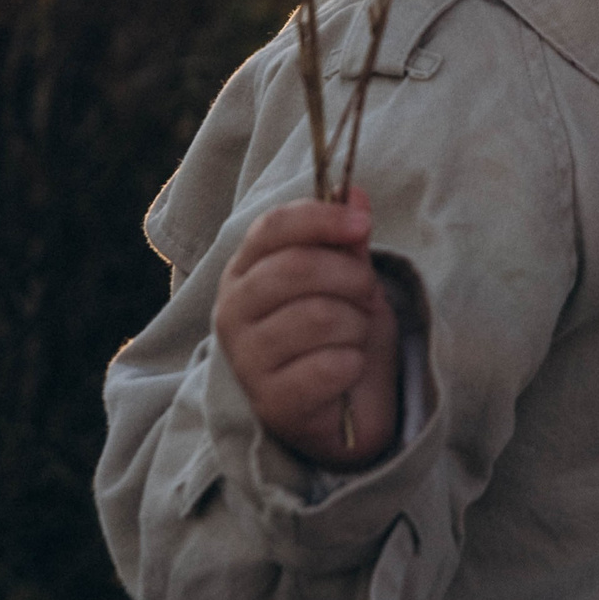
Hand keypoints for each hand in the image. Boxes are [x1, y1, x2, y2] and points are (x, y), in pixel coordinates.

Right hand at [213, 187, 401, 469]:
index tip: (362, 224)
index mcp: (246, 270)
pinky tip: (346, 370)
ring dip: (355, 324)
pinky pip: (328, 366)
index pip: (272, 227)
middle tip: (366, 294)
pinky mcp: (270, 403)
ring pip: (318, 317)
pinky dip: (353, 363)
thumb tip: (353, 192)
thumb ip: (346, 239)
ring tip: (352, 335)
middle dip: (350, 277)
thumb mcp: (348, 278)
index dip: (321, 219)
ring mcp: (246, 360)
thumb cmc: (340, 332)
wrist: (348, 407)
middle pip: (295, 268)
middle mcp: (232, 312)